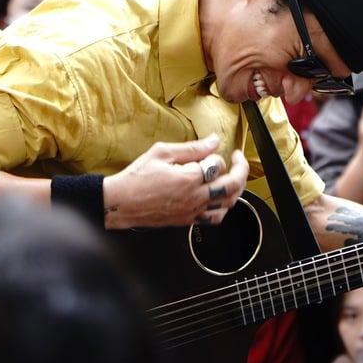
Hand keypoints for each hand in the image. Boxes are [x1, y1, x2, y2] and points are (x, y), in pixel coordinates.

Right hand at [103, 134, 249, 228]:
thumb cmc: (137, 177)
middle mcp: (194, 198)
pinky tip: (219, 198)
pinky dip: (223, 207)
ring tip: (233, 177)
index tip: (211, 150)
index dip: (216, 155)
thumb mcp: (162, 152)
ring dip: (236, 190)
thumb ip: (192, 147)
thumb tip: (214, 140)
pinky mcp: (187, 221)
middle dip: (241, 170)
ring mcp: (192, 212)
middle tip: (238, 160)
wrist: (120, 202)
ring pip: (228, 204)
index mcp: (189, 179)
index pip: (218, 165)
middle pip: (232, 186)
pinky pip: (214, 218)